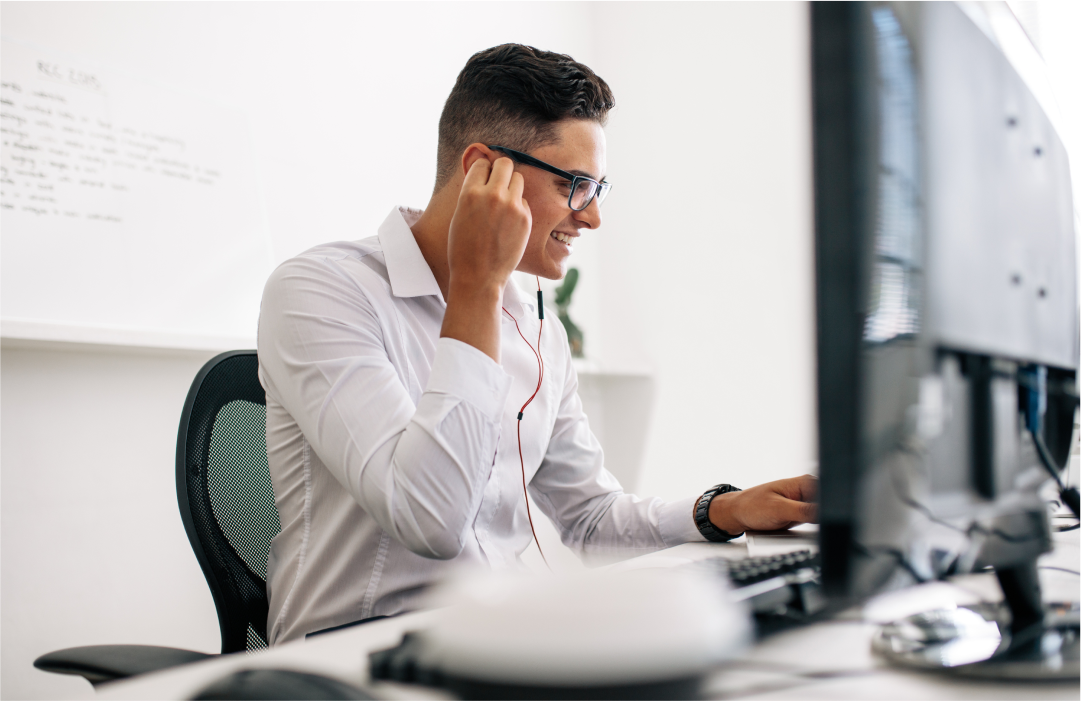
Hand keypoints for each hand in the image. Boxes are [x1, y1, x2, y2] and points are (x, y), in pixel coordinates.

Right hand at [447, 154, 531, 295]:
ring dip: (512, 186)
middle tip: (498, 184)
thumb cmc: (463, 248)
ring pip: (518, 178)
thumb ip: (472, 192)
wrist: (478, 276)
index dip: (483, 172)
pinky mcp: (525, 217)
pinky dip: (518, 207)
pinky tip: (509, 223)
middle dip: (501, 171)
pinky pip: (524, 200)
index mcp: (470, 193)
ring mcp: (511, 206)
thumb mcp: (459, 214)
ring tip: (503, 204)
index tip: (483, 181)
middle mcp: (492, 195)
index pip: (482, 163)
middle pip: (504, 163)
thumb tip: (484, 172)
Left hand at [706, 475, 817, 534]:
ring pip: (822, 517)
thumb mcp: (779, 509)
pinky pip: (813, 523)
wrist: (738, 514)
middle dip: (824, 518)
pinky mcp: (801, 515)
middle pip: (827, 506)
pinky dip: (810, 528)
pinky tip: (795, 526)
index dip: (831, 509)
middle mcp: (807, 491)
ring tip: (794, 523)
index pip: (828, 495)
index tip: (824, 520)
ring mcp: (804, 503)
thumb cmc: (752, 507)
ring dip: (817, 524)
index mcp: (804, 483)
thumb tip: (825, 513)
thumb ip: (804, 511)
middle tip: (806, 523)